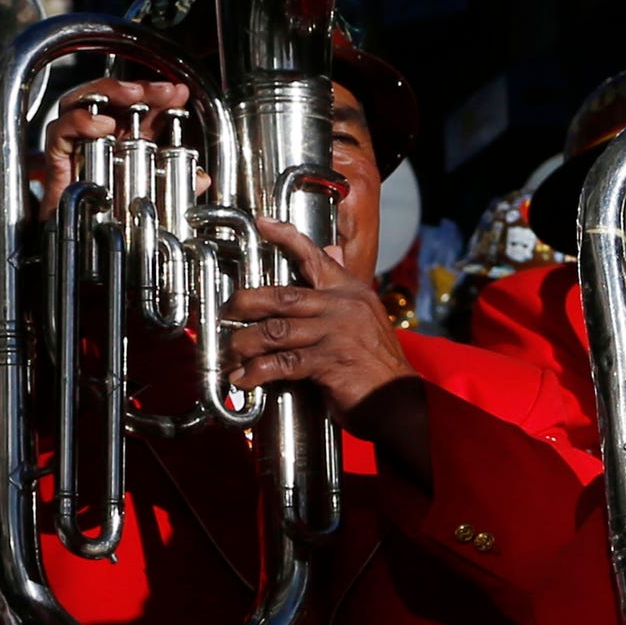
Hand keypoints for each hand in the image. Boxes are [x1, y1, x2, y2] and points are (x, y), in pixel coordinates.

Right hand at [37, 79, 206, 221]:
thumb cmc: (115, 220)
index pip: (139, 108)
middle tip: (163, 91)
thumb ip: (180, 186)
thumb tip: (203, 178)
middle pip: (110, 97)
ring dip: (108, 92)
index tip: (179, 93)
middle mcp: (99, 138)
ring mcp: (76, 146)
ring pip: (80, 102)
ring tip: (133, 95)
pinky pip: (59, 132)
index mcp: (124, 141)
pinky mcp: (58, 161)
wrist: (84, 246)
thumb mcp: (157, 199)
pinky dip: (79, 122)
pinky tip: (102, 125)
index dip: (158, 96)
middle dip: (138, 87)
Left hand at [222, 217, 417, 430]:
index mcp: (351, 292)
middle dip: (245, 303)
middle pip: (281, 296)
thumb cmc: (377, 364)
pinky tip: (245, 379)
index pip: (316, 257)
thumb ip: (341, 292)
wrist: (399, 400)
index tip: (262, 223)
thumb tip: (331, 255)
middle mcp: (344, 307)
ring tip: (231, 353)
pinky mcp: (330, 361)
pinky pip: (282, 363)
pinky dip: (257, 372)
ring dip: (244, 343)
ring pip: (275, 330)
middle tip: (226, 312)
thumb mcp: (365, 318)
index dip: (286, 237)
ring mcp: (337, 333)